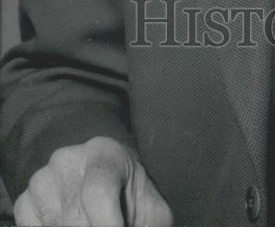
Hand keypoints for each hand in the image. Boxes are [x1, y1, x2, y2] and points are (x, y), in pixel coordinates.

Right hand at [13, 136, 172, 226]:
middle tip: (110, 224)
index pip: (98, 191)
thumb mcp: (151, 207)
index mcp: (105, 153)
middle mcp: (69, 159)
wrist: (107, 180)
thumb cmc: (131, 196)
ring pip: (54, 225)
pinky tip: (69, 224)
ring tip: (93, 222)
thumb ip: (150, 225)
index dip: (106, 224)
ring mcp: (43, 178)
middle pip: (75, 217)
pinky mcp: (25, 200)